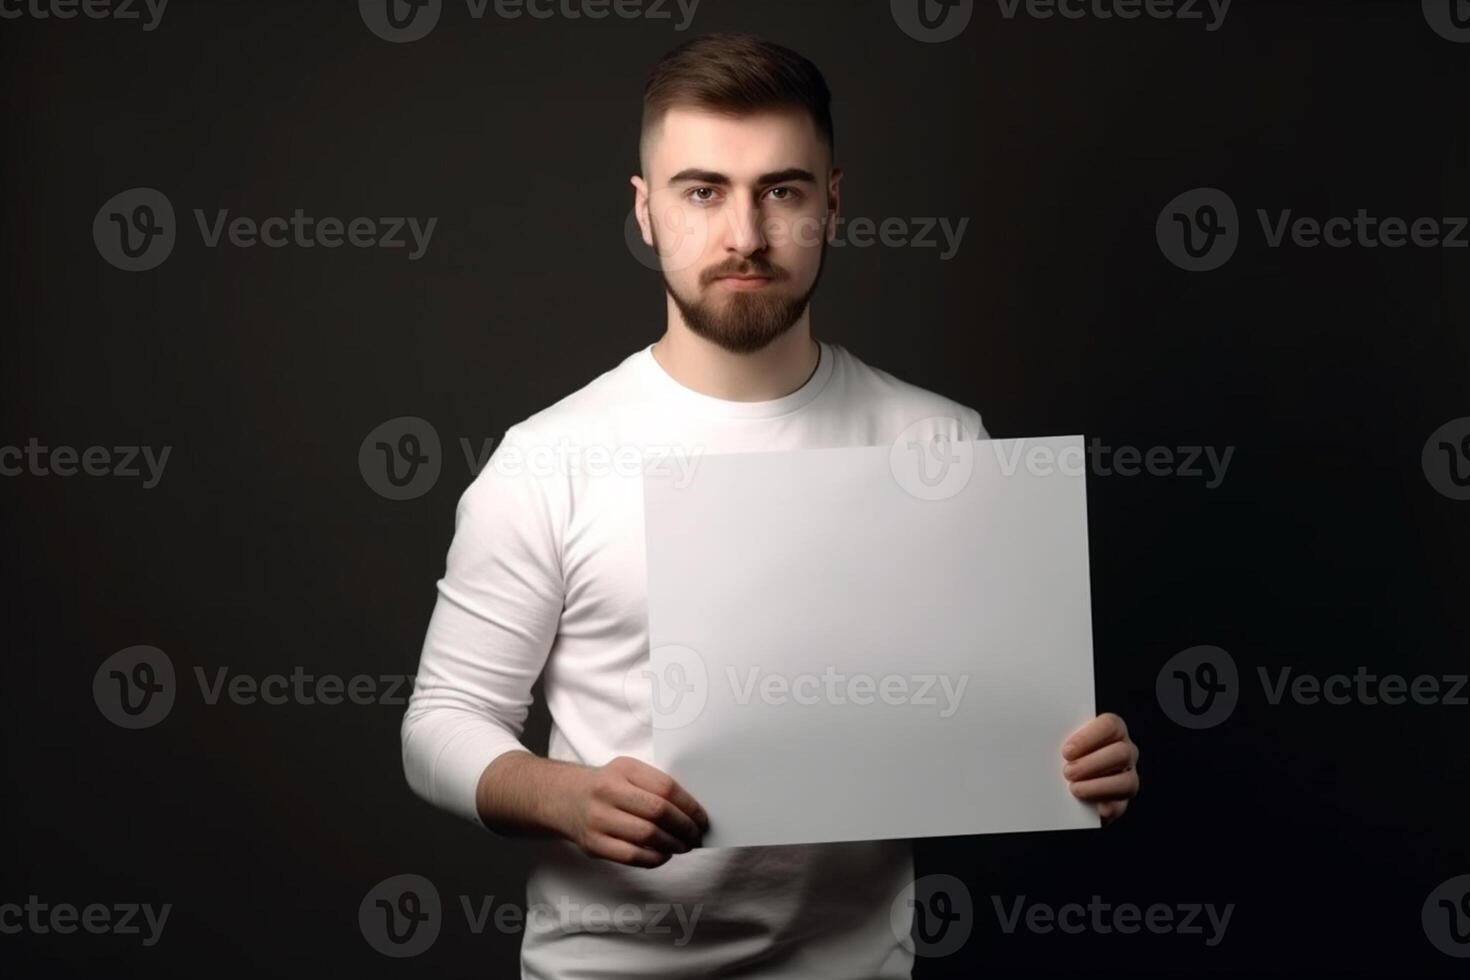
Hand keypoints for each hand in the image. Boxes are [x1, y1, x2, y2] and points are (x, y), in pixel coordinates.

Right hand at [558, 756, 709, 867]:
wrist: (564, 798)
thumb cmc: (607, 786)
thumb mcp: (627, 773)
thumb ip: (655, 786)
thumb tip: (692, 813)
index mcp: (624, 769)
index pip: (666, 788)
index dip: (690, 806)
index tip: (702, 819)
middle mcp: (608, 791)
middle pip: (658, 812)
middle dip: (685, 827)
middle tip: (696, 836)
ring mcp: (599, 819)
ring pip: (647, 836)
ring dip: (673, 844)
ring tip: (683, 846)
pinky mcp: (594, 844)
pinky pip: (632, 856)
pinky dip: (655, 858)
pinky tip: (664, 854)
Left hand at [1061, 712, 1139, 825]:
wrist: (1065, 782)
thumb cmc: (1064, 754)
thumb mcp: (1063, 742)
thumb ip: (1060, 736)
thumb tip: (1038, 734)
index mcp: (1112, 730)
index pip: (1111, 725)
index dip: (1089, 738)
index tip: (1067, 751)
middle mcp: (1125, 751)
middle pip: (1121, 752)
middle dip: (1092, 764)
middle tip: (1067, 772)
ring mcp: (1127, 776)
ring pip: (1126, 781)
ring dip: (1098, 786)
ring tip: (1074, 788)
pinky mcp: (1122, 800)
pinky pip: (1121, 805)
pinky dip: (1107, 806)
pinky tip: (1093, 807)